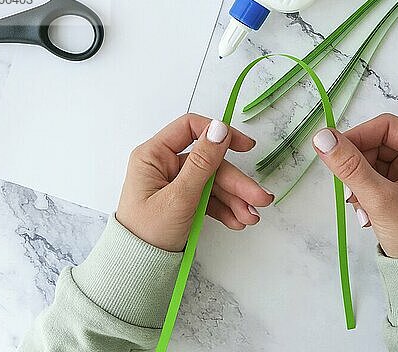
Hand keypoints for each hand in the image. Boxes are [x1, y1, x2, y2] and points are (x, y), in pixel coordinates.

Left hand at [117, 113, 273, 251]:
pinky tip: (237, 221)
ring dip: (235, 199)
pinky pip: (209, 198)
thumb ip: (202, 162)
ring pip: (213, 182)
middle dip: (236, 183)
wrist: (137, 270)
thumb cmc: (148, 233)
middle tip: (260, 199)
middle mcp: (164, 165)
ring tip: (251, 218)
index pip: (190, 128)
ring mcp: (175, 183)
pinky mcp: (183, 200)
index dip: (220, 133)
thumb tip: (220, 128)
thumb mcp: (179, 196)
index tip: (245, 147)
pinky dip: (225, 209)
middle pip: (210, 162)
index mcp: (154, 155)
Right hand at [312, 113, 397, 257]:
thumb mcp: (379, 199)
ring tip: (361, 206)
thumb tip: (322, 138)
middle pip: (376, 142)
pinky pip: (371, 174)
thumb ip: (350, 166)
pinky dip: (362, 189)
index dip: (357, 136)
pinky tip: (366, 209)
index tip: (332, 152)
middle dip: (358, 166)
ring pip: (370, 158)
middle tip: (350, 191)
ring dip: (358, 181)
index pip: (385, 126)